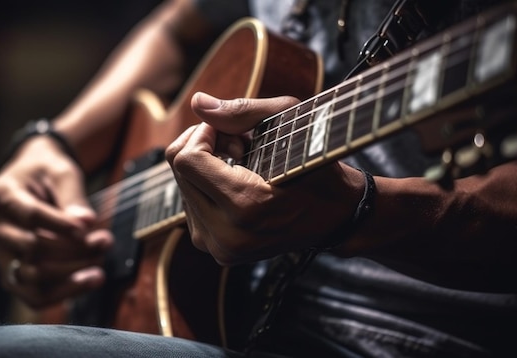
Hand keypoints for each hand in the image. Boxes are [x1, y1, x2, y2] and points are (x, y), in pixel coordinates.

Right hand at [0, 135, 112, 308]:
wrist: (33, 178)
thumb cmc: (48, 172)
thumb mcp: (62, 172)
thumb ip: (73, 196)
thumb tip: (86, 222)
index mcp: (0, 194)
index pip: (30, 216)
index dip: (61, 225)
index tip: (90, 227)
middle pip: (31, 249)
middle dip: (74, 250)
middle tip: (105, 242)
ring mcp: (0, 253)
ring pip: (31, 278)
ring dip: (71, 275)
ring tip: (101, 264)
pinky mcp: (12, 272)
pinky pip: (34, 295)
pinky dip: (64, 292)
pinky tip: (90, 280)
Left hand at [166, 92, 364, 264]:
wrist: (336, 216)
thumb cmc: (317, 164)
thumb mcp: (290, 124)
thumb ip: (240, 111)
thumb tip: (196, 102)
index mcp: (245, 206)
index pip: (187, 160)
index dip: (204, 133)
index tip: (231, 129)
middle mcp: (226, 234)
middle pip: (179, 172)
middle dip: (204, 147)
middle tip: (240, 144)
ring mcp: (219, 247)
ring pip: (182, 187)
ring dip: (205, 167)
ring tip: (242, 164)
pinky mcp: (217, 251)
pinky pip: (191, 205)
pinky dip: (207, 187)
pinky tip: (235, 182)